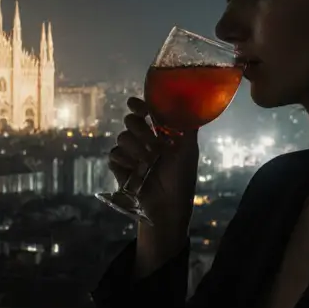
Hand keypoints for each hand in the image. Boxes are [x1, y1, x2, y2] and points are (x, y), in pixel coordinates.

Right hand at [107, 96, 198, 232]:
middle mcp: (143, 141)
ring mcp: (130, 154)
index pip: (145, 112)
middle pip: (131, 121)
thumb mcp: (189, 150)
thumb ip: (188, 126)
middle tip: (153, 142)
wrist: (168, 205)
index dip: (139, 105)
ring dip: (136, 147)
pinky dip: (125, 159)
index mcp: (159, 134)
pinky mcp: (120, 168)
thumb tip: (193, 102)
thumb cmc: (181, 178)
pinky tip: (136, 168)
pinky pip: (114, 154)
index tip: (136, 105)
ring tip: (149, 161)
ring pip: (122, 137)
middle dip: (140, 129)